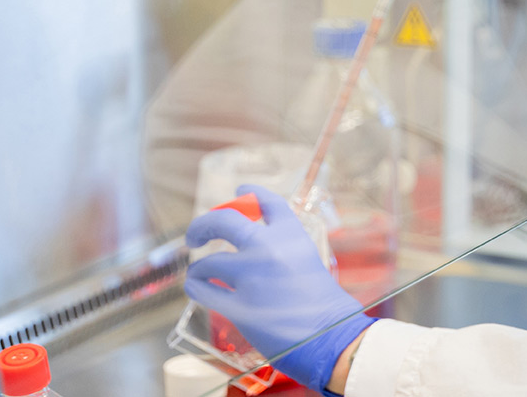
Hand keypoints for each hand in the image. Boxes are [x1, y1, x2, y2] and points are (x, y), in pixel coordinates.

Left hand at [184, 186, 373, 394]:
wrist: (329, 336)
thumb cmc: (322, 304)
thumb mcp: (307, 261)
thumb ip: (281, 248)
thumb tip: (251, 243)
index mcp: (291, 235)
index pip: (268, 202)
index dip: (251, 192)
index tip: (240, 189)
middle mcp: (268, 248)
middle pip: (223, 220)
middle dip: (203, 224)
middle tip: (196, 235)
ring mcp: (251, 276)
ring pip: (206, 262)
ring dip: (198, 268)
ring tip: (199, 274)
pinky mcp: (238, 306)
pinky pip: (202, 290)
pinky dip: (196, 287)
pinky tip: (198, 288)